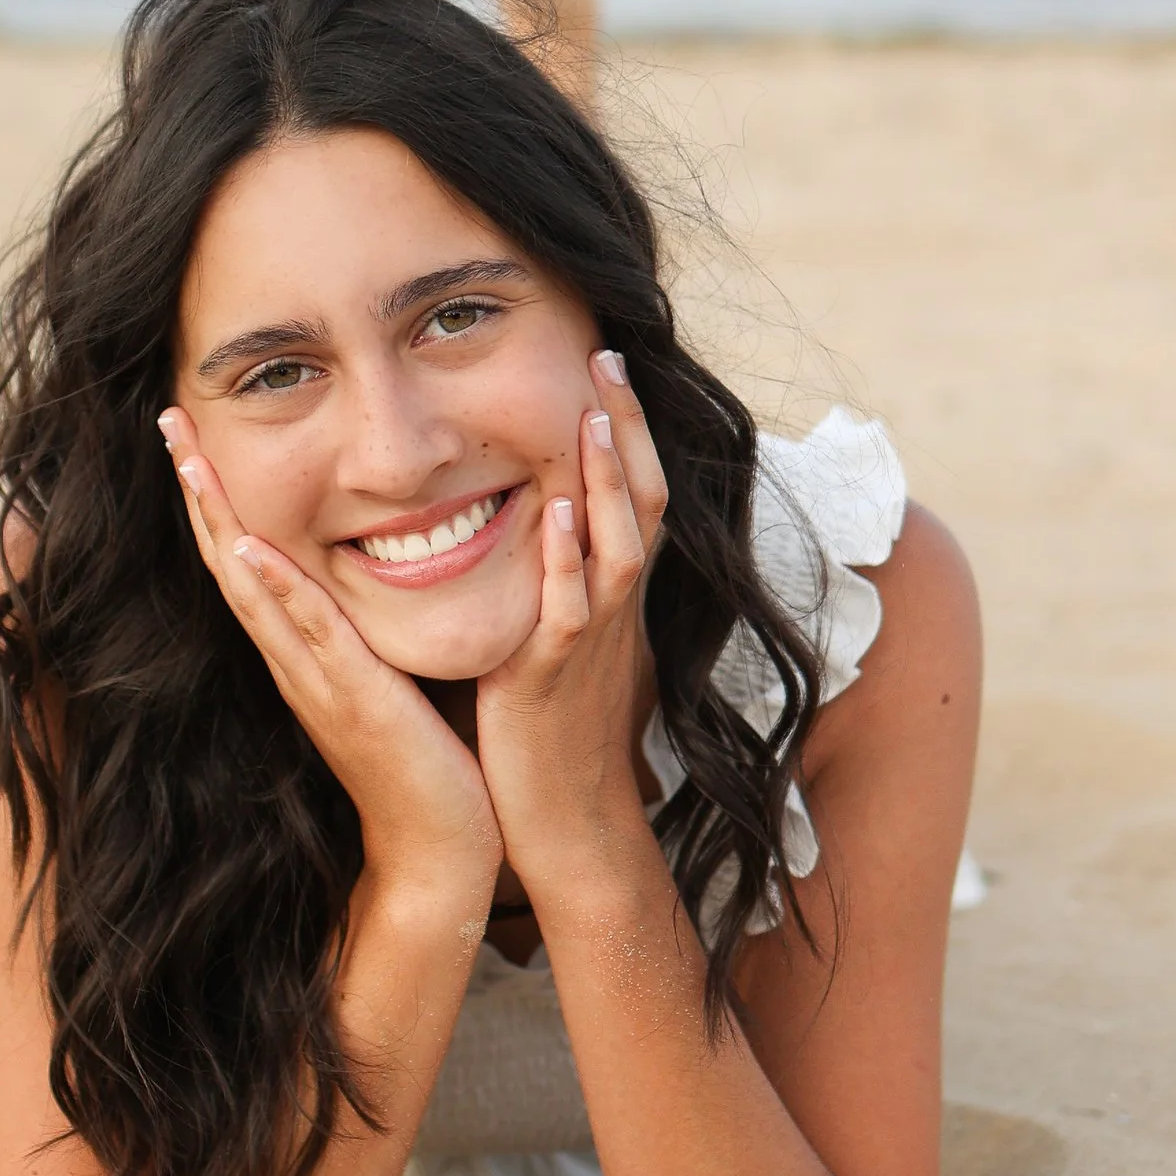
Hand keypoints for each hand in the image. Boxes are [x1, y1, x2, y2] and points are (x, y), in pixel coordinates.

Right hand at [158, 414, 503, 918]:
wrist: (439, 849)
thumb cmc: (425, 764)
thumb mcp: (385, 678)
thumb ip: (364, 631)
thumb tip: (377, 568)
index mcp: (302, 652)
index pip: (246, 559)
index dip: (216, 496)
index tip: (193, 435)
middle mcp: (294, 661)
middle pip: (228, 559)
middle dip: (198, 488)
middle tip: (168, 418)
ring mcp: (315, 681)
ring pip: (253, 586)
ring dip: (218, 519)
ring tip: (189, 458)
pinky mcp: (353, 700)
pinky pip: (308, 634)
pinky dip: (277, 590)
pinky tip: (251, 548)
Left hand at [473, 351, 669, 896]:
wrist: (566, 822)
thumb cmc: (553, 733)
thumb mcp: (562, 641)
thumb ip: (558, 584)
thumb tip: (538, 525)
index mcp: (608, 594)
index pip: (632, 494)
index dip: (626, 430)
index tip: (605, 366)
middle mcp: (610, 607)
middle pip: (638, 500)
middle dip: (625, 427)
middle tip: (607, 354)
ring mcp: (589, 640)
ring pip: (615, 545)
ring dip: (606, 479)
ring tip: (594, 414)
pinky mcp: (554, 676)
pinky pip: (569, 610)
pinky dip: (566, 559)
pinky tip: (555, 512)